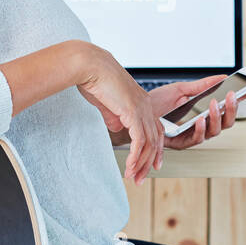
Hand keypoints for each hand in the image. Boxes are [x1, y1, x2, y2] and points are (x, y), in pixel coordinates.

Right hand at [76, 44, 165, 183]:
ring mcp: (141, 109)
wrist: (89, 66)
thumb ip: (114, 115)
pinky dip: (135, 157)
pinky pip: (139, 141)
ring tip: (132, 177)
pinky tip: (129, 167)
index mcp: (141, 102)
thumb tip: (117, 127)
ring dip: (140, 164)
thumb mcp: (107, 102)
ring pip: (148, 144)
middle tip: (139, 178)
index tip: (152, 165)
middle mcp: (146, 106)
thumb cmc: (94, 79)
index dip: (156, 149)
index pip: (156, 130)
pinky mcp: (133, 113)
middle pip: (155, 141)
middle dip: (147, 163)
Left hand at [110, 75, 245, 151]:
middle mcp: (201, 126)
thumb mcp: (182, 89)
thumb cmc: (157, 103)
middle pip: (226, 122)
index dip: (243, 99)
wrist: (134, 112)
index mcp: (204, 114)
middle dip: (232, 109)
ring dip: (217, 117)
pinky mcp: (180, 143)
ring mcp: (192, 136)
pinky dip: (200, 128)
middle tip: (233, 95)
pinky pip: (195, 139)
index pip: (229, 108)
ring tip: (216, 102)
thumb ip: (203, 85)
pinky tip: (200, 118)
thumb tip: (223, 77)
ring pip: (214, 131)